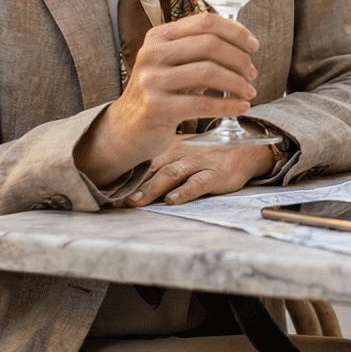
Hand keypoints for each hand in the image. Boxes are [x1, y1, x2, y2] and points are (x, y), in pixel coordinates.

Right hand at [74, 13, 259, 187]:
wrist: (126, 129)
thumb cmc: (159, 93)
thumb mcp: (172, 63)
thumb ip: (198, 48)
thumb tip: (244, 42)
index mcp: (158, 36)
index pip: (205, 22)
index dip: (235, 31)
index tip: (253, 46)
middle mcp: (152, 53)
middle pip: (210, 44)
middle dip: (239, 59)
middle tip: (252, 73)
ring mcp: (151, 80)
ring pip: (209, 72)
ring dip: (237, 83)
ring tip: (249, 91)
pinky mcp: (156, 108)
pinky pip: (203, 104)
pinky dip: (228, 105)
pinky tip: (240, 107)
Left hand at [124, 136, 275, 206]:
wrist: (246, 150)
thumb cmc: (209, 156)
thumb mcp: (182, 155)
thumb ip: (160, 166)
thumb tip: (129, 186)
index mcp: (170, 149)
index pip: (142, 163)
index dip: (123, 178)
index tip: (103, 194)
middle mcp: (180, 154)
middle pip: (151, 169)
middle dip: (131, 186)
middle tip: (112, 200)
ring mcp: (197, 163)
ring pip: (171, 175)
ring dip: (151, 188)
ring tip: (136, 201)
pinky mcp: (215, 173)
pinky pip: (198, 183)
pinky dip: (185, 192)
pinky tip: (173, 200)